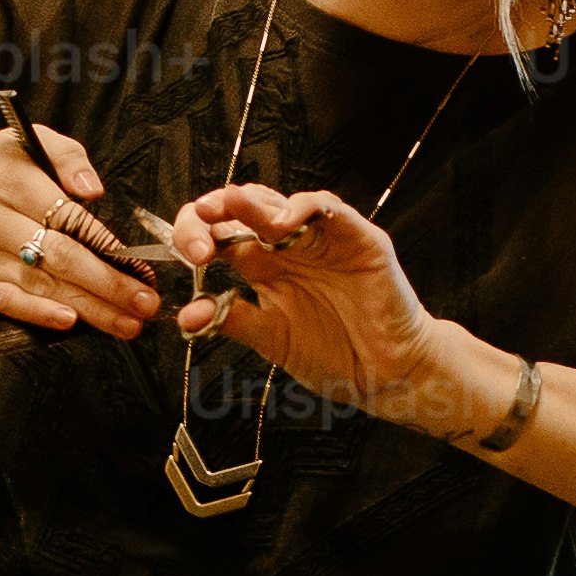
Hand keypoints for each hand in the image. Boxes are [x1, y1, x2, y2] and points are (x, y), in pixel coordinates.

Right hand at [0, 123, 158, 336]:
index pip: (69, 216)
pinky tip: (69, 323)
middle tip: (145, 302)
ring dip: (89, 308)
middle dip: (109, 284)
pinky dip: (38, 314)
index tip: (141, 266)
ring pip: (42, 285)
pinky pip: (7, 303)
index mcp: (12, 182)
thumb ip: (67, 157)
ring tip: (126, 323)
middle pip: (61, 256)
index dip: (108, 245)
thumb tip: (93, 190)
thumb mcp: (24, 143)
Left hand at [174, 186, 488, 436]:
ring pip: (283, 202)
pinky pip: (330, 209)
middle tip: (200, 220)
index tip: (190, 253)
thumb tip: (186, 315)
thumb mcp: (272, 339)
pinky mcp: (358, 238)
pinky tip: (286, 219)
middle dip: (218, 210)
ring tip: (233, 205)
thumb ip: (232, 320)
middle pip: (245, 210)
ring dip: (255, 201)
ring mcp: (324, 239)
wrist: (389, 374)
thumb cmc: (336, 354)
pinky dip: (306, 207)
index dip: (199, 234)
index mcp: (264, 267)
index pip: (221, 234)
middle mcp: (290, 247)